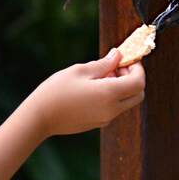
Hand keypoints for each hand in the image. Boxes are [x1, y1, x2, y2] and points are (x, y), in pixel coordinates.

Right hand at [26, 49, 145, 136]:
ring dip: (122, 88)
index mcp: (109, 94)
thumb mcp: (80, 71)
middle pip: (137, 95)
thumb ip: (103, 64)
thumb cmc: (56, 91)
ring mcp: (105, 119)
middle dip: (133, 79)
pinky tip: (94, 88)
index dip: (137, 68)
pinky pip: (114, 109)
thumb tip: (118, 56)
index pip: (139, 82)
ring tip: (100, 76)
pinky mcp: (98, 124)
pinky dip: (113, 97)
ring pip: (126, 102)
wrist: (39, 117)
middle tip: (116, 67)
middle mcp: (112, 110)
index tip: (127, 59)